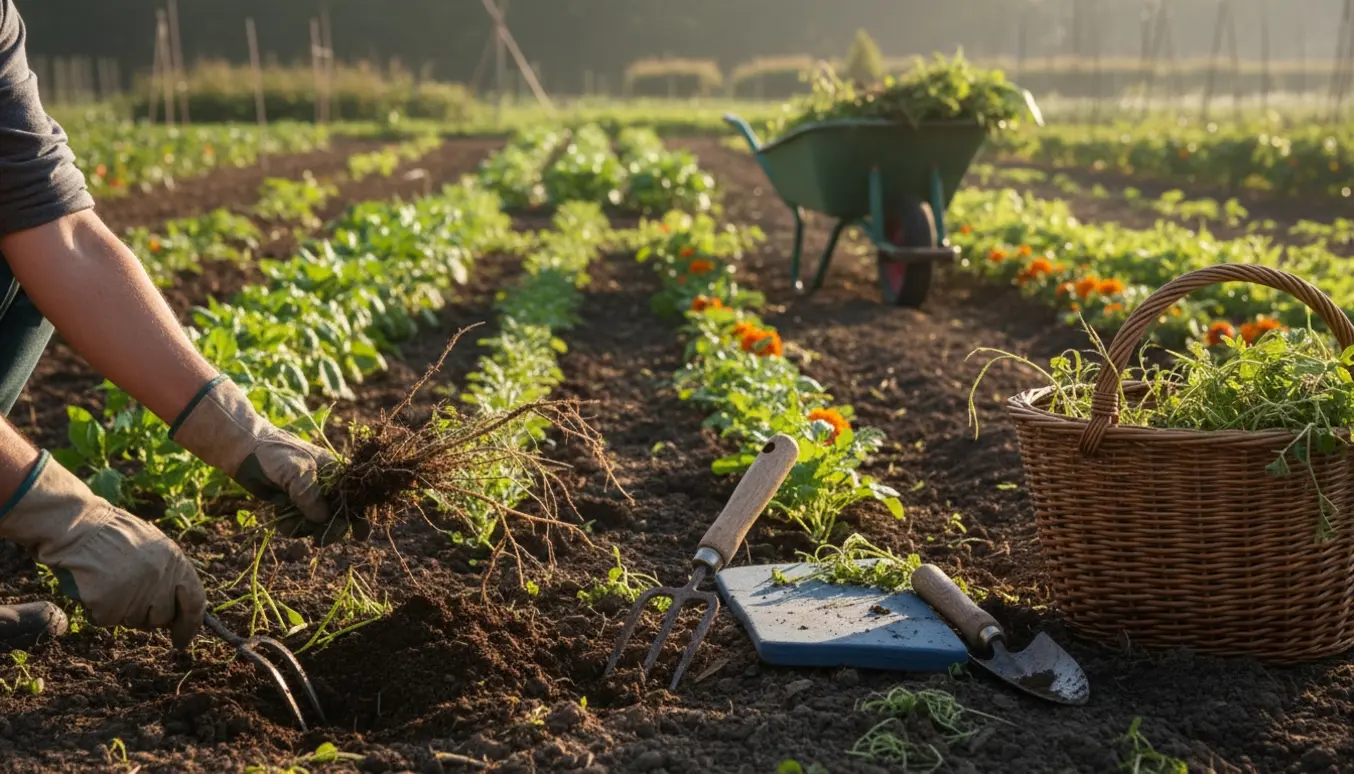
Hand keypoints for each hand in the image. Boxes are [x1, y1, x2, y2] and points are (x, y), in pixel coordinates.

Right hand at [0, 452, 204, 647]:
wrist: (79, 526)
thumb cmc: (114, 534)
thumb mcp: (154, 546)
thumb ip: (169, 573)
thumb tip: (176, 609)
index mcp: (175, 562)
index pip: (196, 602)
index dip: (190, 625)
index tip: (183, 640)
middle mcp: (159, 579)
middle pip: (162, 618)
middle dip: (149, 615)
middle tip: (131, 595)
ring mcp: (134, 593)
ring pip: (134, 621)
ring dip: (123, 610)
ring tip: (111, 582)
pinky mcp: (108, 604)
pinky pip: (107, 620)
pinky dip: (99, 610)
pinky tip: (94, 587)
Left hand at [170, 376, 368, 544]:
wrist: (246, 453)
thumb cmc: (275, 454)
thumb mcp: (295, 472)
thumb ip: (310, 495)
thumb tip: (323, 519)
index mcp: (336, 472)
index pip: (355, 496)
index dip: (360, 516)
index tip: (360, 535)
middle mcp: (326, 487)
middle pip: (338, 516)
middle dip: (328, 529)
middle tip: (318, 541)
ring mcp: (310, 498)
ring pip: (316, 524)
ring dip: (303, 528)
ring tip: (287, 521)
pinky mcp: (294, 506)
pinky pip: (299, 525)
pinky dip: (290, 526)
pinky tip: (278, 516)